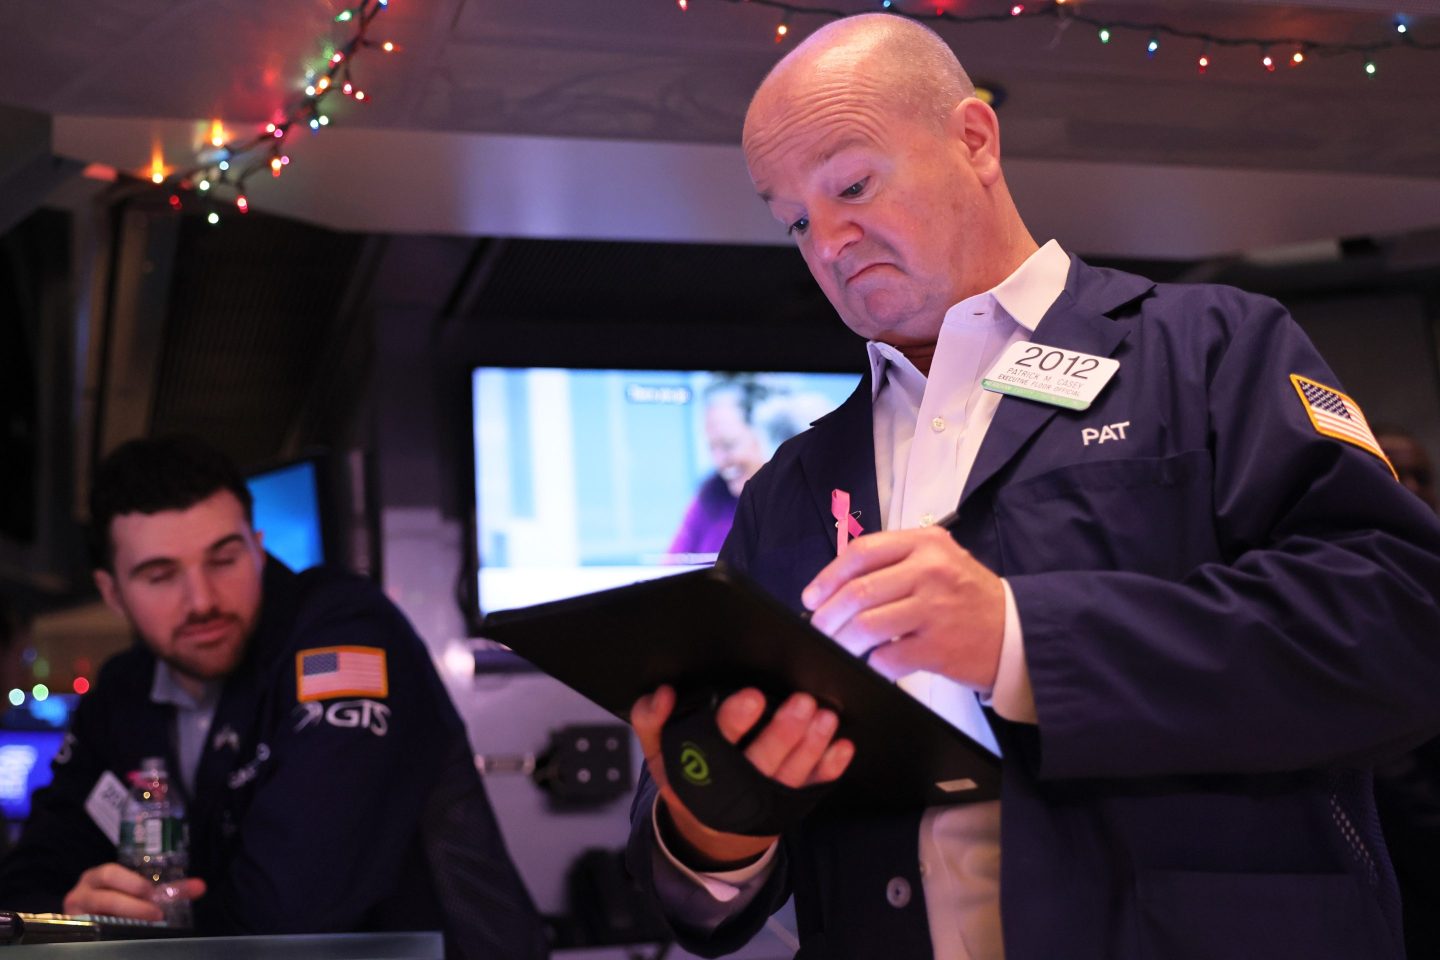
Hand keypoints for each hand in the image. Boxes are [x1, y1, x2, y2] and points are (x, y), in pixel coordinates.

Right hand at [62, 863, 205, 920]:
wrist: (90, 923)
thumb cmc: (119, 903)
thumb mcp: (140, 894)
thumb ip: (168, 891)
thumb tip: (201, 887)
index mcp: (98, 876)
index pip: (113, 873)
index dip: (133, 882)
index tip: (152, 892)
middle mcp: (82, 891)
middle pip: (104, 894)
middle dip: (132, 903)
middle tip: (156, 912)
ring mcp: (75, 913)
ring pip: (98, 913)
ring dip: (127, 916)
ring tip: (149, 922)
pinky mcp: (74, 930)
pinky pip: (91, 931)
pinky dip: (110, 934)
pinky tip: (125, 938)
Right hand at [631, 685, 852, 865]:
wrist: (709, 831)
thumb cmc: (688, 776)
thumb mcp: (660, 753)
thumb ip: (651, 720)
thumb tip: (664, 693)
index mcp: (700, 770)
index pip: (715, 742)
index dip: (734, 721)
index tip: (753, 698)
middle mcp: (735, 787)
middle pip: (762, 760)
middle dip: (784, 732)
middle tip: (802, 702)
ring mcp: (766, 798)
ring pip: (791, 772)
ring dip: (812, 745)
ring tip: (825, 718)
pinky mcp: (790, 803)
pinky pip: (812, 786)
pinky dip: (829, 768)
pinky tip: (843, 748)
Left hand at [803, 525, 1005, 689]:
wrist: (1018, 633)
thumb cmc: (970, 598)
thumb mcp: (940, 561)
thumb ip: (895, 563)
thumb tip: (838, 587)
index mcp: (925, 543)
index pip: (862, 552)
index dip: (828, 576)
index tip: (812, 597)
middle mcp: (930, 570)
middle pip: (858, 591)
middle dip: (827, 615)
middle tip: (819, 628)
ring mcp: (935, 609)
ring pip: (866, 625)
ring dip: (843, 641)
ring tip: (838, 647)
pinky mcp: (939, 647)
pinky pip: (888, 657)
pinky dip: (873, 663)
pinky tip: (874, 663)